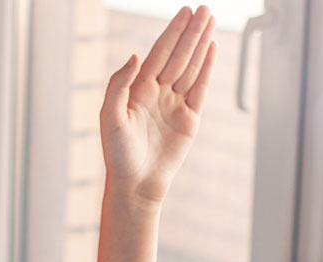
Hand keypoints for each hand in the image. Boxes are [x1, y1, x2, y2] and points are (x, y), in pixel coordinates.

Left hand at [100, 5, 217, 206]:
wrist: (136, 184)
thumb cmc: (118, 154)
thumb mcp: (110, 116)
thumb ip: (120, 84)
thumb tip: (136, 56)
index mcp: (139, 89)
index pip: (160, 52)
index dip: (173, 32)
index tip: (185, 13)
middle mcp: (158, 92)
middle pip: (179, 55)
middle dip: (191, 31)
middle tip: (204, 9)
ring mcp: (175, 104)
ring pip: (191, 67)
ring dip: (201, 44)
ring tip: (211, 22)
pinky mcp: (190, 120)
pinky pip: (200, 88)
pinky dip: (207, 69)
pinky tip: (212, 50)